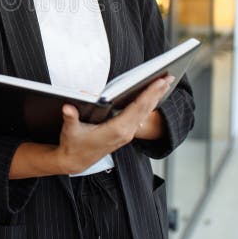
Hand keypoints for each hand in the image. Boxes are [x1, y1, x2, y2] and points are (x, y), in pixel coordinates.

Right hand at [55, 76, 172, 173]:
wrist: (74, 162)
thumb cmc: (72, 144)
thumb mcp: (70, 130)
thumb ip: (70, 117)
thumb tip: (68, 107)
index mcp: (116, 130)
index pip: (137, 108)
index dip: (149, 93)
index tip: (159, 81)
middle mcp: (125, 132)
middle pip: (145, 109)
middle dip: (157, 92)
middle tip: (169, 76)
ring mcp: (127, 134)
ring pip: (145, 113)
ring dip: (155, 97)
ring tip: (165, 83)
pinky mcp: (125, 134)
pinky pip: (140, 116)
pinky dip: (148, 104)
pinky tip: (152, 97)